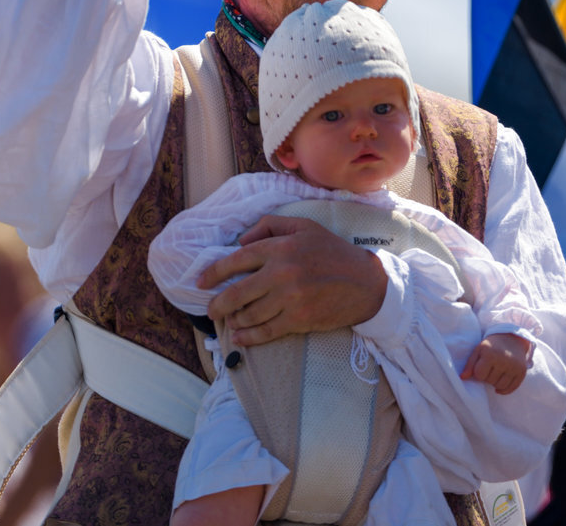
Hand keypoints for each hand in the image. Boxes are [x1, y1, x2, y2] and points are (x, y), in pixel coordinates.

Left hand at [198, 215, 387, 345]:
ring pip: (249, 314)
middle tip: (210, 309)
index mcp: (280, 248)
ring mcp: (289, 298)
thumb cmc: (333, 252)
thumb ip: (271, 225)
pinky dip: (249, 337)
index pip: (237, 260)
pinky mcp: (298, 319)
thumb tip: (241, 241)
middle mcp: (281, 272)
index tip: (200, 282)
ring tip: (230, 321)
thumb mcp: (305, 227)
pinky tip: (239, 338)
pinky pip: (266, 331)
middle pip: (236, 292)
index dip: (214, 272)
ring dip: (234, 320)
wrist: (365, 283)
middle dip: (217, 304)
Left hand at [461, 333, 529, 394]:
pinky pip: (511, 388)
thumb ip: (469, 364)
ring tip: (496, 373)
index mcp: (490, 354)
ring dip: (495, 383)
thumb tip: (462, 378)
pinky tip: (500, 384)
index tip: (482, 366)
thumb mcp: (478, 350)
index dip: (478, 373)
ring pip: (500, 386)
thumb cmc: (492, 345)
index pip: (479, 375)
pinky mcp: (522, 372)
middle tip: (490, 368)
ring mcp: (514, 367)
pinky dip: (504, 389)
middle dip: (487, 377)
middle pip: (490, 381)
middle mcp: (504, 360)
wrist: (512, 338)